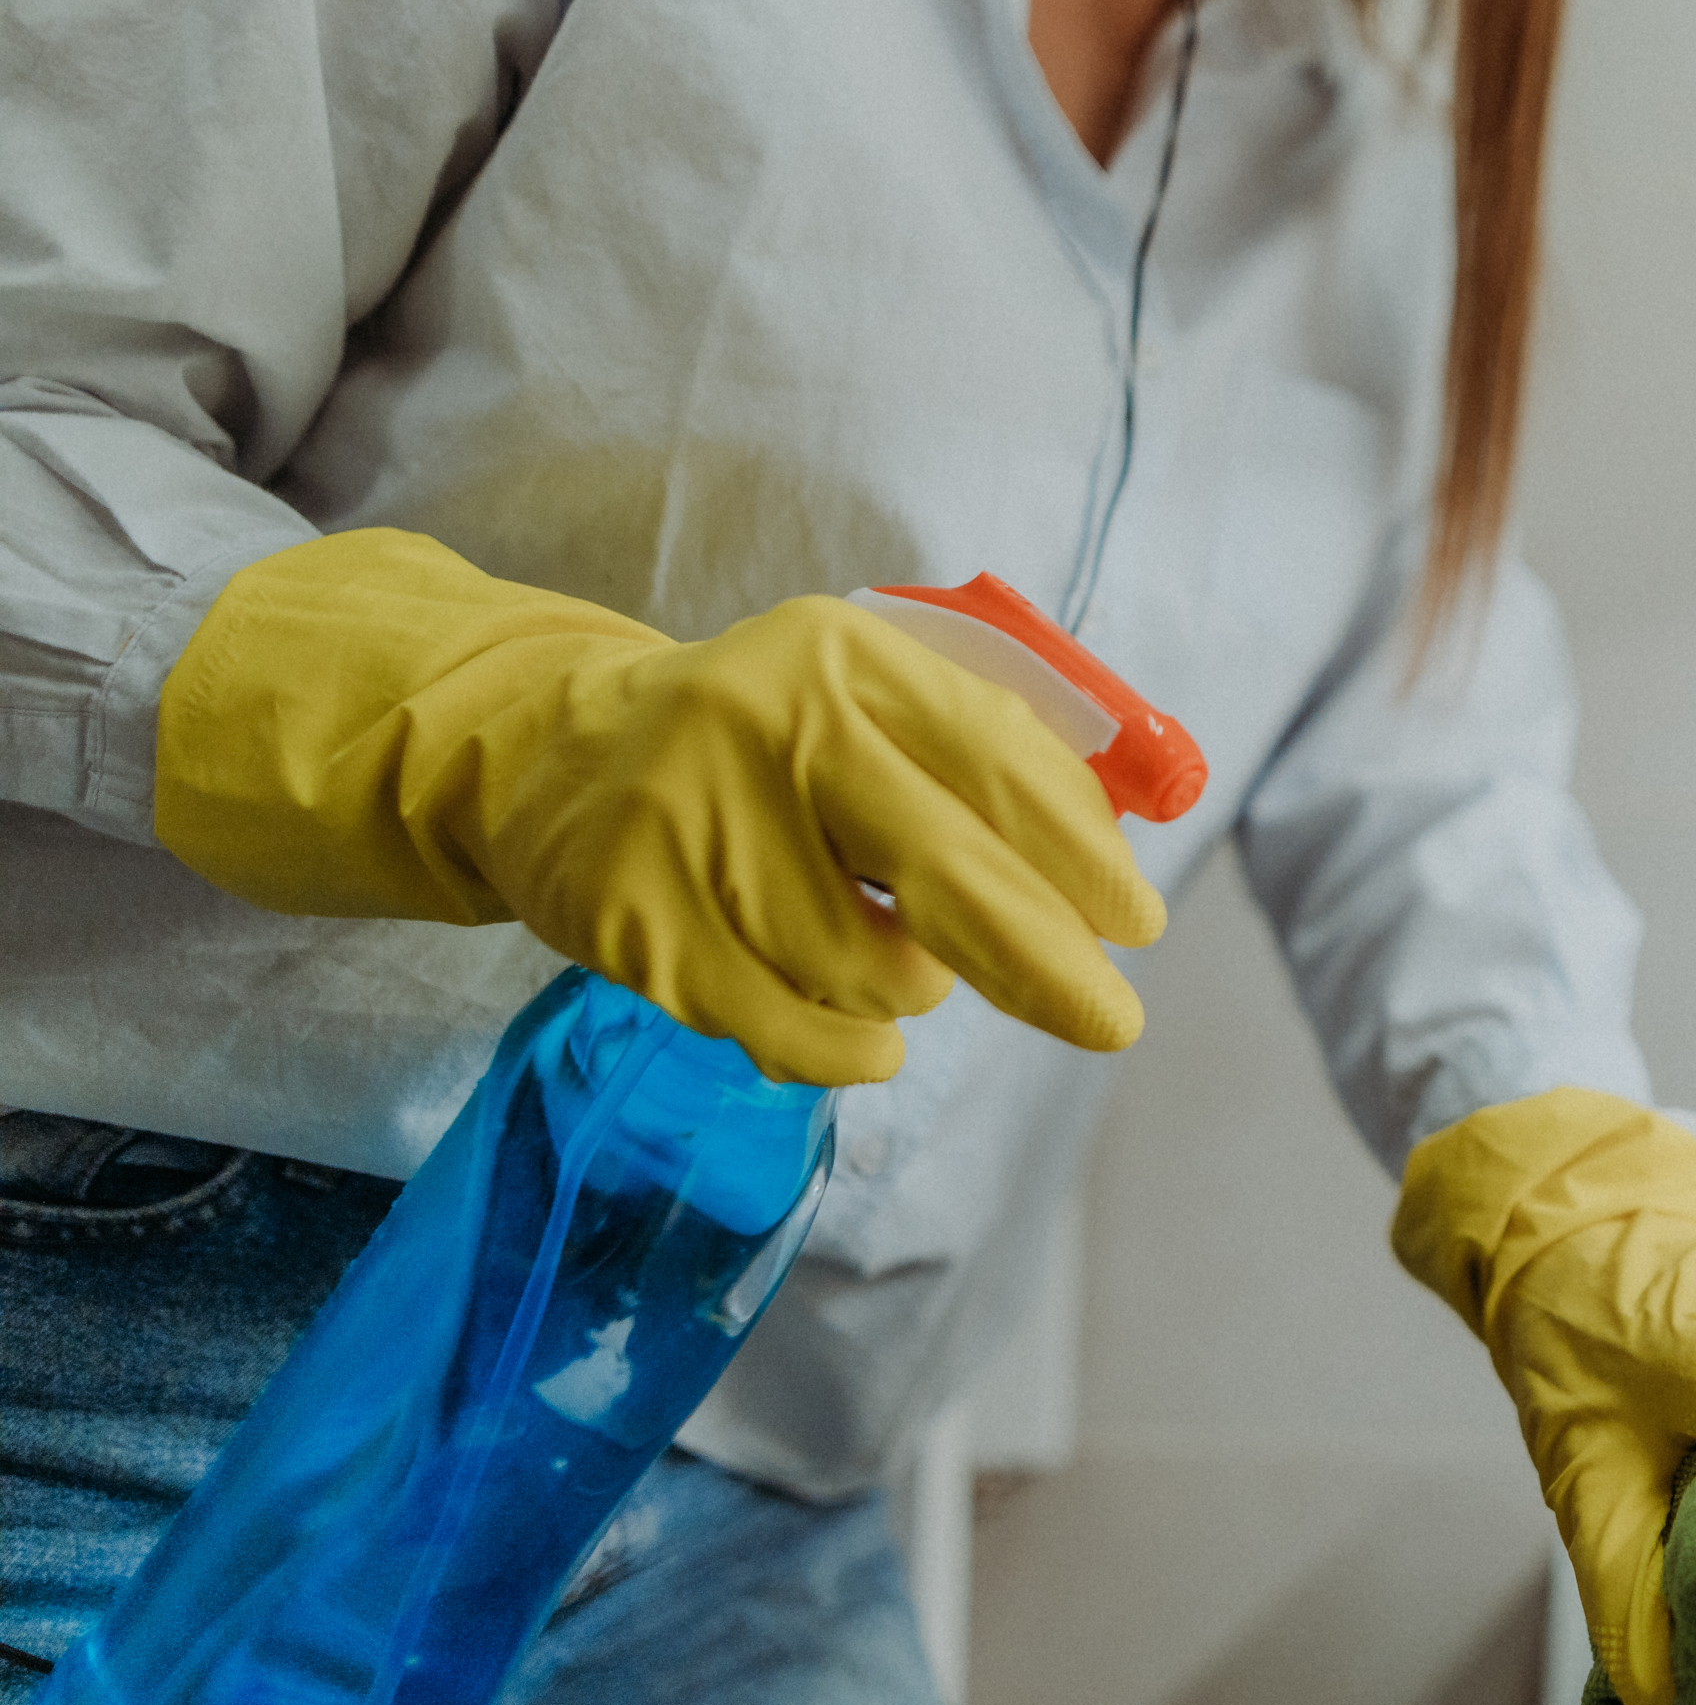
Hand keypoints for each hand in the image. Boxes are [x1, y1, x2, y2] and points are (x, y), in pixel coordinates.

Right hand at [156, 528, 1164, 1084]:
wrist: (546, 755)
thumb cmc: (761, 744)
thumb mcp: (863, 702)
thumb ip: (982, 758)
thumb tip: (1113, 866)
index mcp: (843, 657)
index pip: (997, 759)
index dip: (1081, 855)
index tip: (1139, 925)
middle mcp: (763, 727)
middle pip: (947, 874)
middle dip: (1048, 964)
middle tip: (1113, 1022)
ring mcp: (688, 826)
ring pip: (873, 971)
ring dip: (910, 987)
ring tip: (878, 947)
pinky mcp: (635, 924)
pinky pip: (796, 1031)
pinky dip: (849, 1046)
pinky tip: (857, 1026)